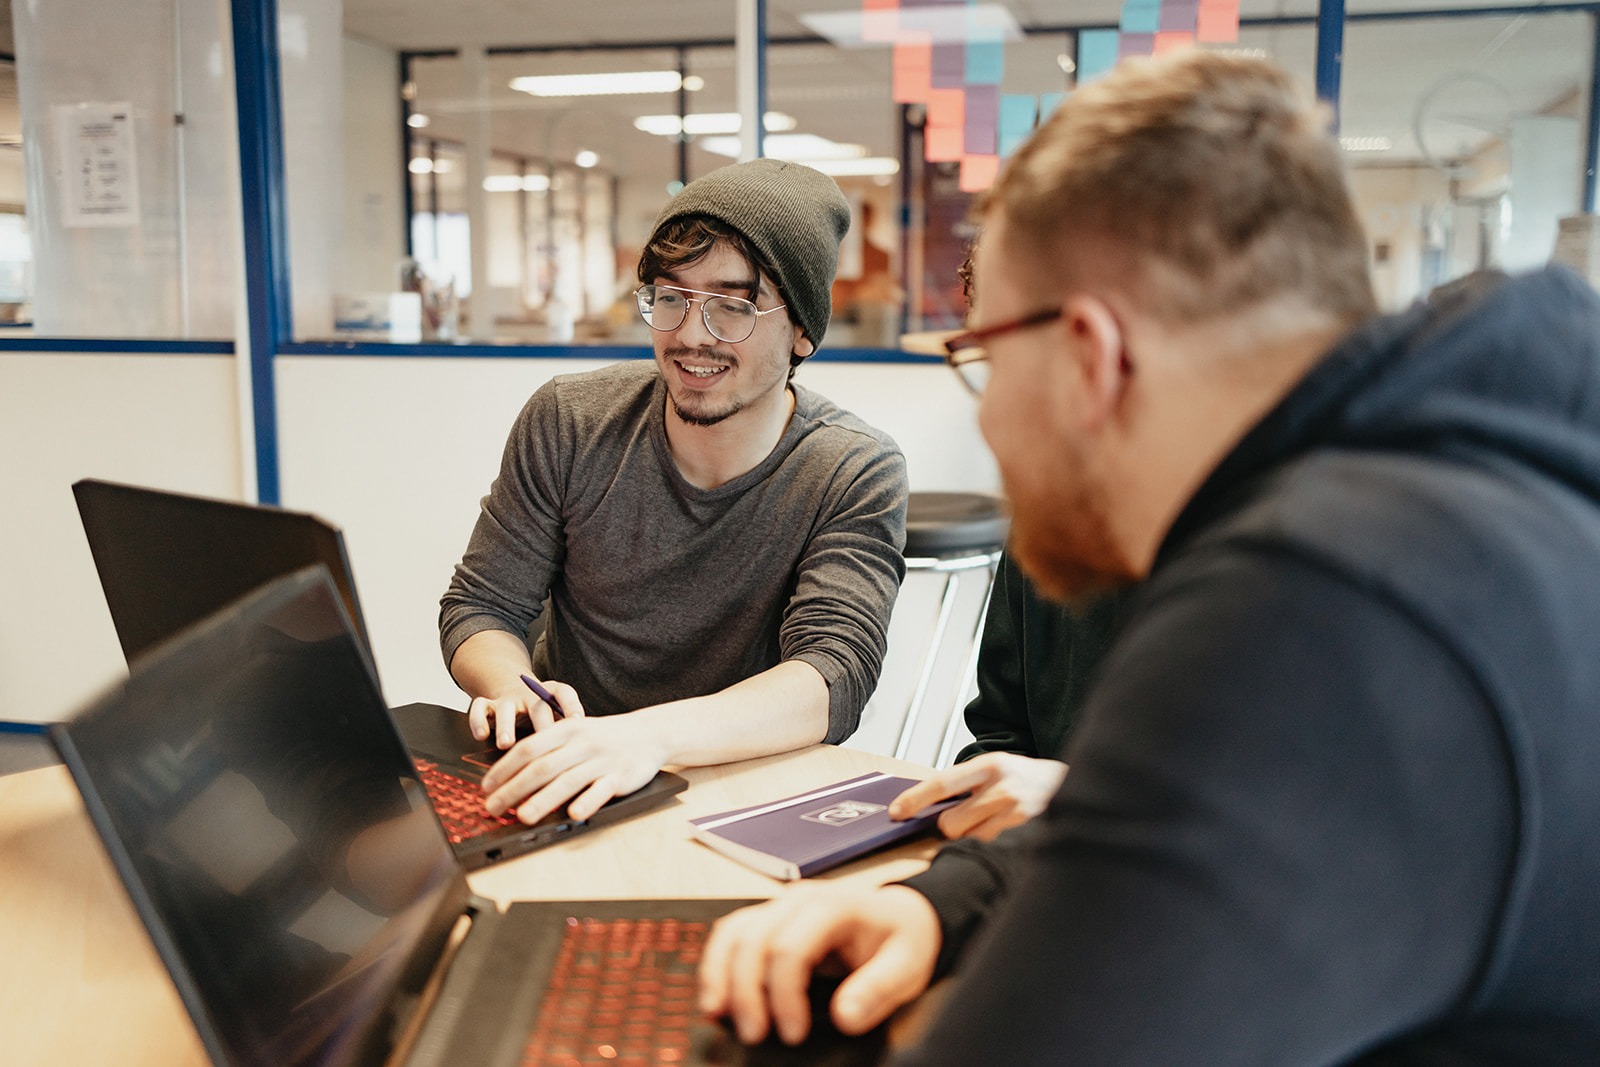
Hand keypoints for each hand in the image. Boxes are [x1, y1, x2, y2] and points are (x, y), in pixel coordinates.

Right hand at [467, 677, 584, 749]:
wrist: (513, 688)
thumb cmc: (544, 713)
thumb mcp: (558, 716)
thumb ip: (569, 733)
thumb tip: (584, 766)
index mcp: (552, 693)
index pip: (564, 692)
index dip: (571, 705)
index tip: (579, 721)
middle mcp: (530, 694)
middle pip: (536, 706)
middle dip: (539, 724)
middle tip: (544, 742)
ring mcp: (507, 699)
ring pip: (505, 708)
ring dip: (506, 726)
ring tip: (506, 744)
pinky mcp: (487, 704)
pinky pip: (479, 707)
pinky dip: (478, 720)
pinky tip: (481, 736)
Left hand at [479, 712, 664, 823]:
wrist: (649, 733)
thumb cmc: (604, 736)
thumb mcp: (575, 731)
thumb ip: (548, 748)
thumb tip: (511, 774)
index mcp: (566, 729)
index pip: (528, 749)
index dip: (504, 768)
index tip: (486, 786)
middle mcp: (582, 743)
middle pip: (542, 767)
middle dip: (513, 789)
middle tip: (493, 807)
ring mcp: (601, 760)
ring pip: (567, 781)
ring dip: (543, 800)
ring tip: (522, 816)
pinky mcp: (621, 777)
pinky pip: (601, 791)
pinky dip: (587, 802)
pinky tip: (572, 815)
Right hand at [699, 883, 939, 1045]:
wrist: (904, 915)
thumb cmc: (904, 937)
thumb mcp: (908, 965)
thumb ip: (879, 990)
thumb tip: (845, 1016)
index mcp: (834, 906)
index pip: (791, 947)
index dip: (784, 994)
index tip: (792, 1034)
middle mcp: (800, 899)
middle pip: (754, 939)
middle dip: (747, 990)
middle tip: (754, 1034)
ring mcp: (781, 906)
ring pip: (734, 932)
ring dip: (721, 975)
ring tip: (719, 1014)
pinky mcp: (770, 918)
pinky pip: (733, 934)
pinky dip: (718, 964)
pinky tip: (717, 996)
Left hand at [888, 753, 1067, 840]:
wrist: (1086, 788)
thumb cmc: (1033, 783)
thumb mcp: (1002, 772)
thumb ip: (970, 785)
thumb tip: (928, 805)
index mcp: (991, 764)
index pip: (942, 783)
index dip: (915, 799)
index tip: (896, 812)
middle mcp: (1003, 786)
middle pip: (951, 822)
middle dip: (951, 828)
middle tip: (968, 822)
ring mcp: (1018, 813)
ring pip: (971, 840)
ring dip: (976, 839)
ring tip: (998, 826)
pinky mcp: (1029, 835)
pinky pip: (993, 850)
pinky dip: (995, 847)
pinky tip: (1010, 835)